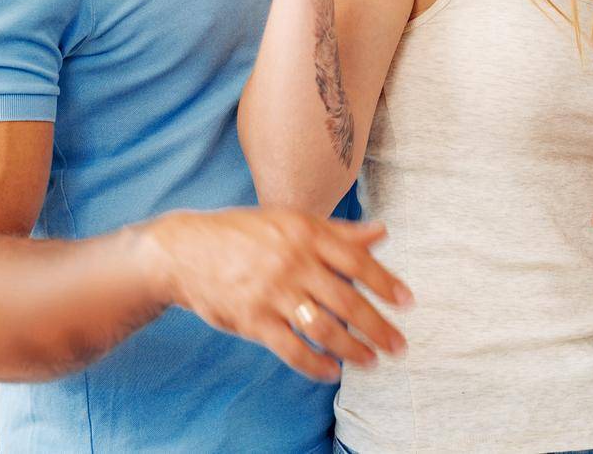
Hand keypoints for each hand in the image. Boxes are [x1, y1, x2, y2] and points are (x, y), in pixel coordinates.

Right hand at [143, 207, 410, 381]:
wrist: (185, 250)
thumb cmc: (244, 234)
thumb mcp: (290, 221)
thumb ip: (338, 231)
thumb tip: (382, 232)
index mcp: (304, 233)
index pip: (356, 261)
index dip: (385, 283)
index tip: (407, 303)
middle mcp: (291, 261)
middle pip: (346, 301)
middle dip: (378, 327)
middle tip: (398, 346)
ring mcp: (271, 293)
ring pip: (323, 328)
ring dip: (353, 350)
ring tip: (370, 361)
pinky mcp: (252, 320)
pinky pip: (292, 349)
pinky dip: (316, 364)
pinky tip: (332, 371)